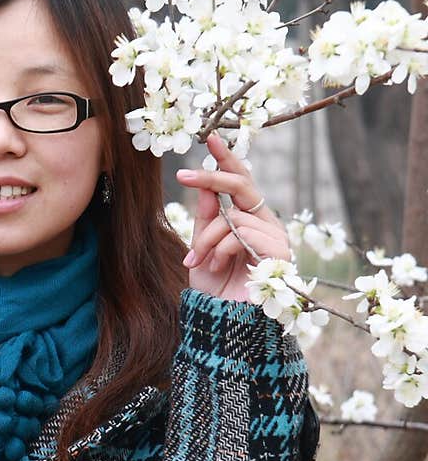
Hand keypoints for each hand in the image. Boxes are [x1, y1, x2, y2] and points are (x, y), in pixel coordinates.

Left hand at [175, 131, 291, 303]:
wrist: (225, 324)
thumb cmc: (216, 290)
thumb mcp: (202, 249)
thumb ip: (206, 219)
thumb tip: (204, 186)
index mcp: (249, 219)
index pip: (241, 181)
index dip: (228, 158)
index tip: (209, 136)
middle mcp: (266, 223)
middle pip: (242, 185)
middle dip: (211, 177)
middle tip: (182, 176)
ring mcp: (275, 237)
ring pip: (233, 216)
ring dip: (207, 238)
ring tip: (198, 261)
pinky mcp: (279, 253)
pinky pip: (243, 234)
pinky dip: (222, 248)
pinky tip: (217, 265)